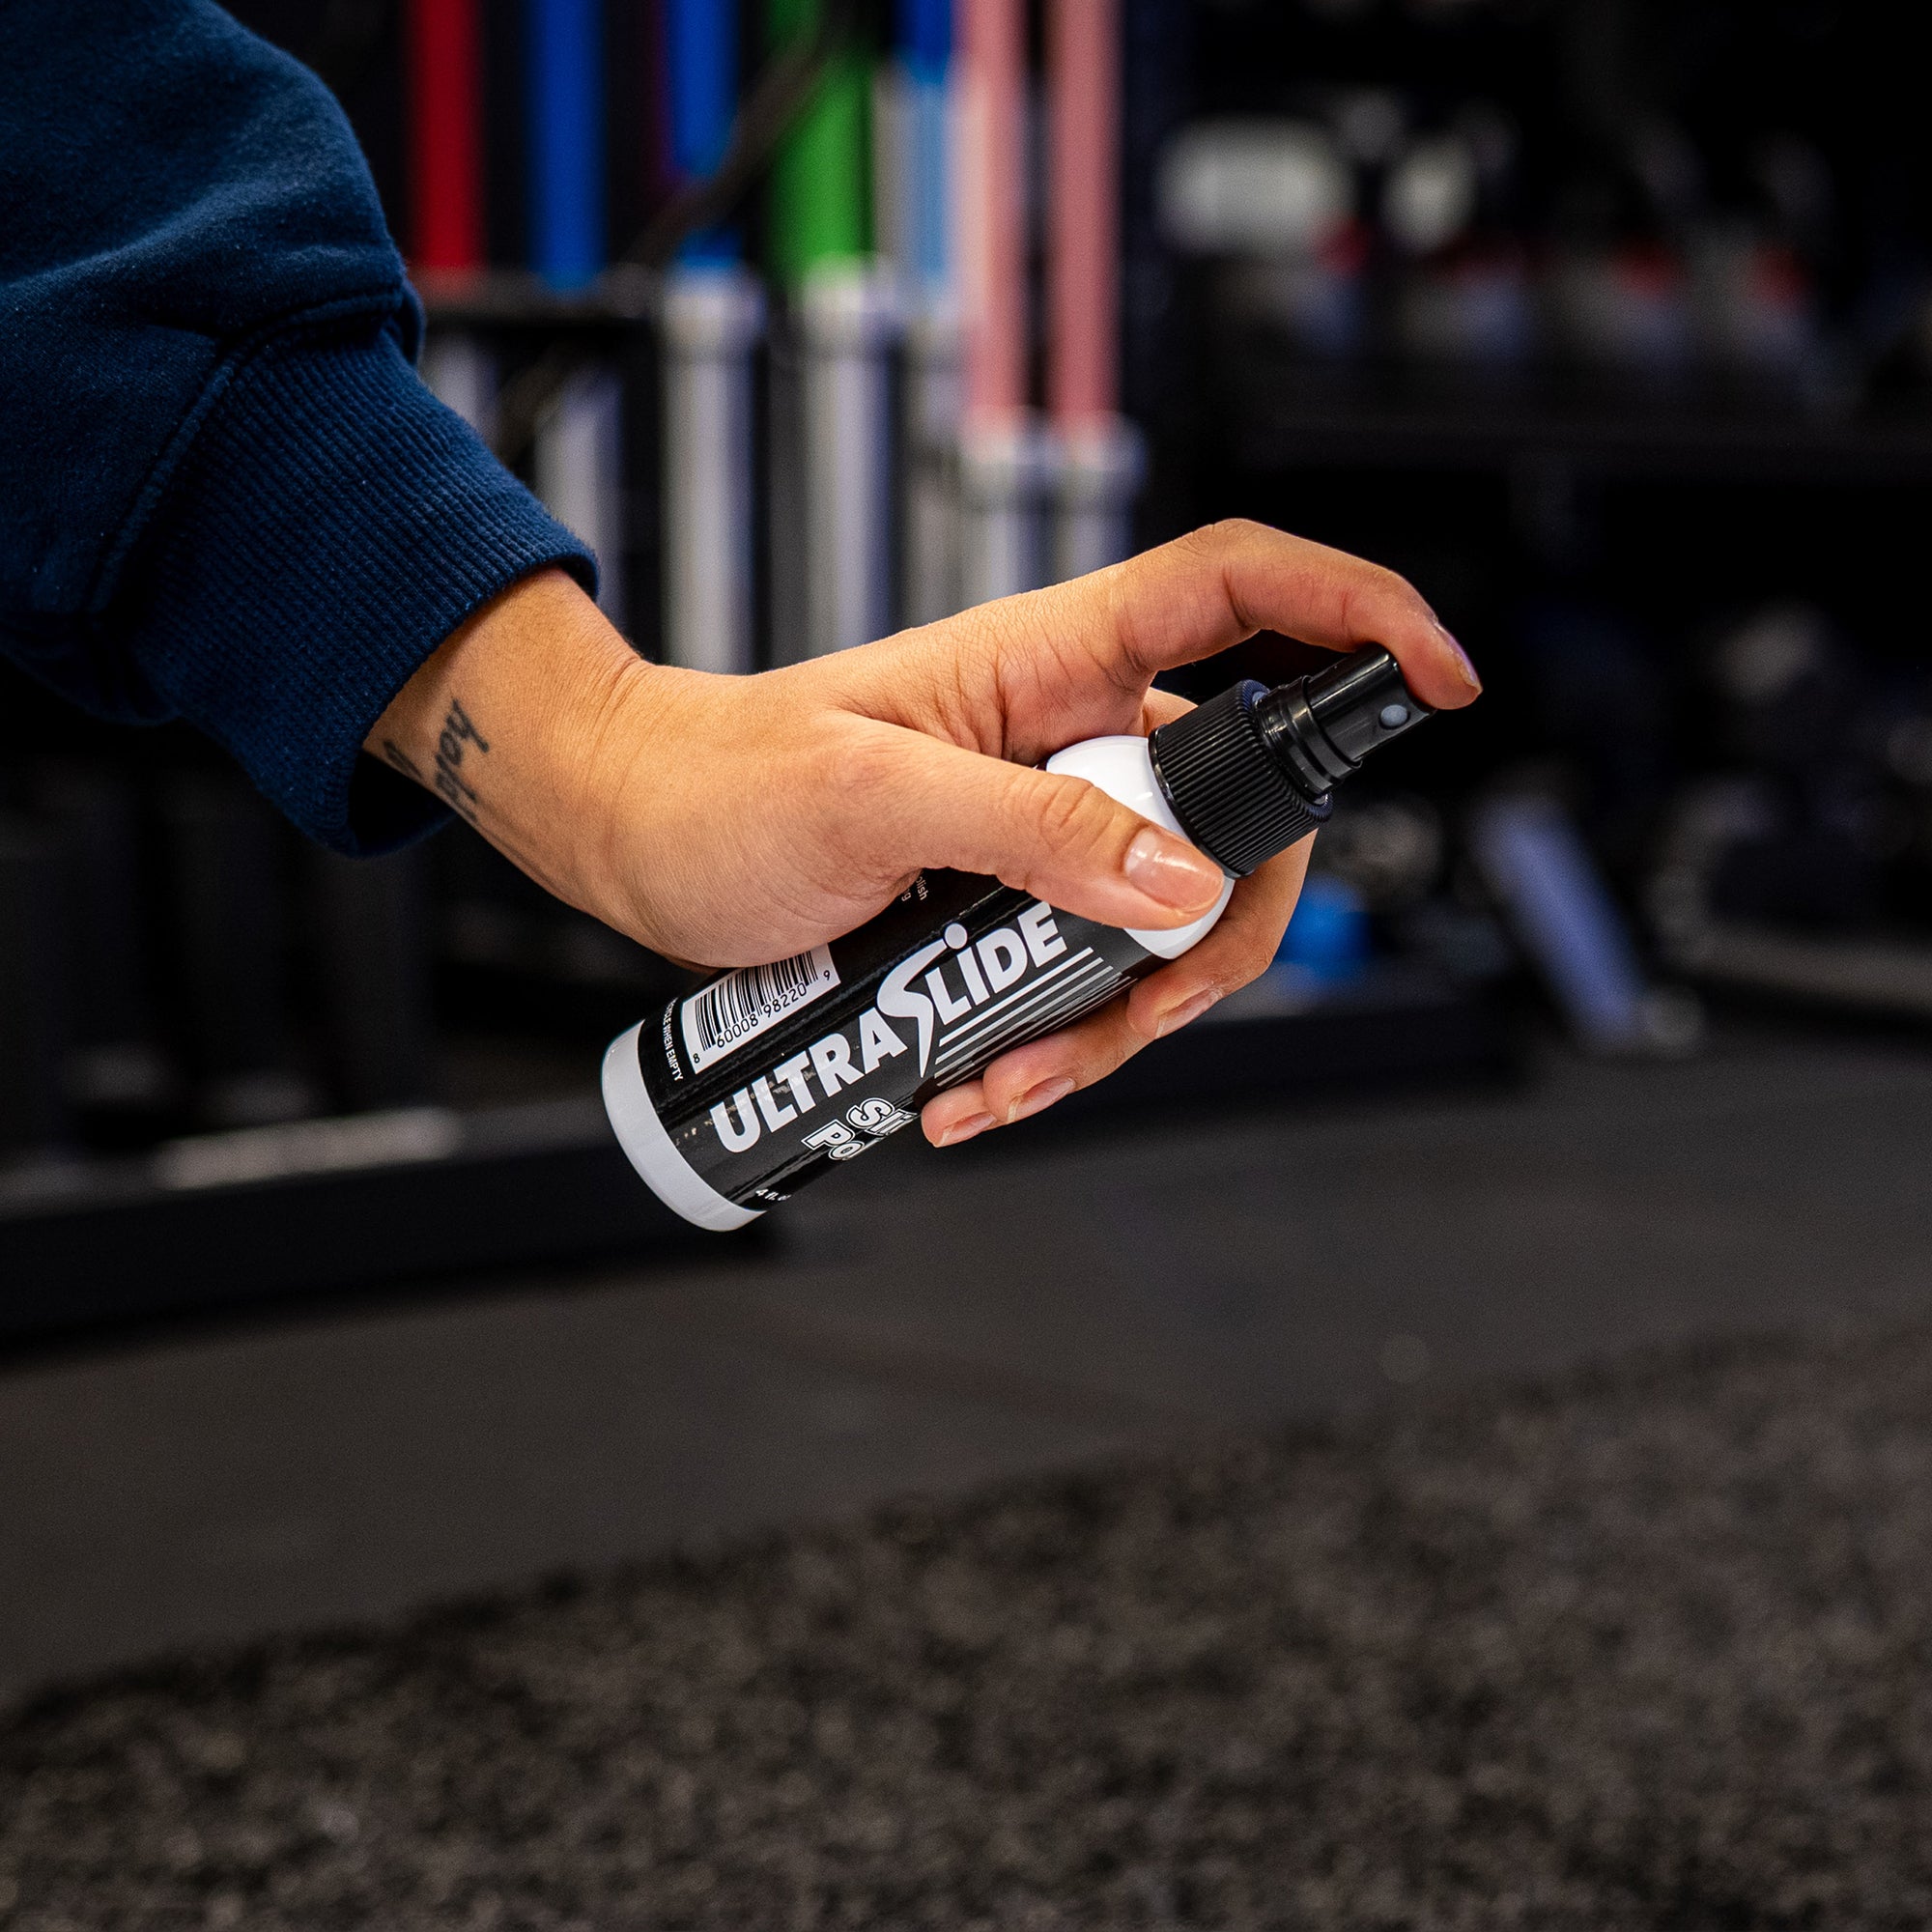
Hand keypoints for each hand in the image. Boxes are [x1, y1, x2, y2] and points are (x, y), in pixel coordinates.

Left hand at [367, 520, 1479, 1145]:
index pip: (1241, 591)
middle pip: (1243, 812)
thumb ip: (1031, 833)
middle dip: (1213, 939)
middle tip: (1126, 1021)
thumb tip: (1183, 888)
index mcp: (1052, 661)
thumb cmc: (719, 785)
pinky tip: (975, 1093)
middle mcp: (1075, 735)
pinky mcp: (1019, 897)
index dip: (1357, 611)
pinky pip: (1092, 974)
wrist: (636, 834)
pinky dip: (1058, 1046)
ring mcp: (1054, 821)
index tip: (1441, 681)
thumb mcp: (869, 807)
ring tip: (997, 1088)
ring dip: (1115, 1026)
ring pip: (1170, 921)